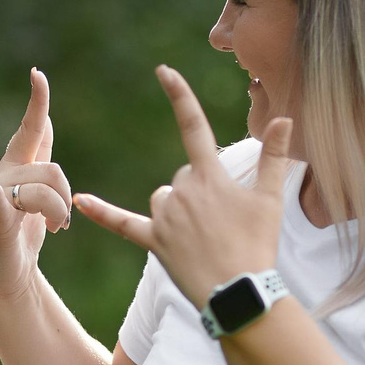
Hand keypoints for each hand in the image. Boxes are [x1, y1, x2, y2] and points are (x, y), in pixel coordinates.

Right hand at [0, 68, 73, 304]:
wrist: (5, 277)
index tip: (38, 74)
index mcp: (16, 168)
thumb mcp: (37, 192)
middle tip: (63, 222)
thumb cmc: (22, 235)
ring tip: (55, 230)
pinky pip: (3, 206)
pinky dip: (2, 200)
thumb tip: (47, 120)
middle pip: (52, 167)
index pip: (30, 130)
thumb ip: (40, 159)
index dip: (37, 103)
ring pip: (45, 189)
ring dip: (59, 213)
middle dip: (65, 194)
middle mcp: (4, 177)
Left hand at [74, 66, 293, 306]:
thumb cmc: (259, 246)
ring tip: (204, 239)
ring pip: (164, 198)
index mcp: (210, 177)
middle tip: (224, 225)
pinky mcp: (154, 242)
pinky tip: (80, 201)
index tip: (164, 71)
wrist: (240, 292)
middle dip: (200, 193)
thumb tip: (284, 119)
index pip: (193, 126)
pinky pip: (122, 223)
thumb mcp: (270, 199)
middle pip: (183, 176)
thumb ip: (273, 156)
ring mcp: (166, 218)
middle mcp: (183, 191)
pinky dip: (102, 212)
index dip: (179, 96)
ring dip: (178, 210)